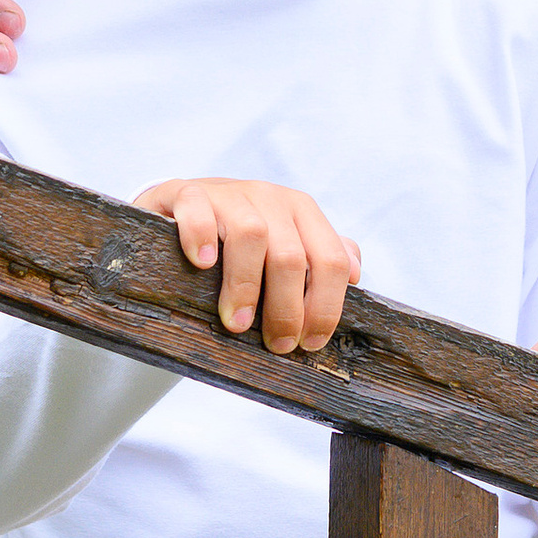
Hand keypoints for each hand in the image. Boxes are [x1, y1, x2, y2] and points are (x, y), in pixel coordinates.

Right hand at [137, 178, 359, 354]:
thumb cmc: (239, 239)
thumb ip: (321, 257)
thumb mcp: (284, 243)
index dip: (325, 306)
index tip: (309, 343)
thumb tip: (355, 274)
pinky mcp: (188, 192)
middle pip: (292, 256)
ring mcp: (229, 193)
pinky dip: (201, 237)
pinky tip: (202, 265)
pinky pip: (198, 209)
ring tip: (237, 324)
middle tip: (275, 344)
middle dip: (286, 308)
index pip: (330, 260)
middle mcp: (270, 197)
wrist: (183, 207)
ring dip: (246, 285)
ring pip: (252, 234)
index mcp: (301, 212)